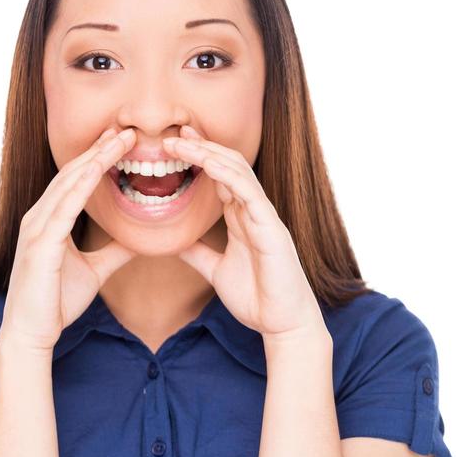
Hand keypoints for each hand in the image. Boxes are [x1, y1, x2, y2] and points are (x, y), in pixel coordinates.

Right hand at [0, 127, 137, 354]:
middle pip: (72, 174)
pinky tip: (98, 170)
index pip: (76, 181)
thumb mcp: (95, 271)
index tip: (123, 141)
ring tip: (119, 141)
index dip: (99, 159)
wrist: (32, 332)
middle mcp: (39, 217)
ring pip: (68, 184)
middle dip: (99, 150)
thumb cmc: (56, 302)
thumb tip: (139, 241)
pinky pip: (63, 207)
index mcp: (49, 220)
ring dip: (94, 160)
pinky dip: (81, 186)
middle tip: (125, 129)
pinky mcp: (40, 243)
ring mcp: (36, 227)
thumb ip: (115, 252)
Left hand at [162, 126, 327, 340]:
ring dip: (210, 154)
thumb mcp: (216, 271)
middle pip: (229, 167)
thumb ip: (197, 254)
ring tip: (183, 144)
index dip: (199, 158)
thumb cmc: (257, 297)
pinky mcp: (271, 228)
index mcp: (242, 219)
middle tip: (175, 134)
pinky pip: (251, 193)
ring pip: (239, 172)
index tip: (175, 144)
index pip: (220, 177)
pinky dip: (229, 176)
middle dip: (202, 147)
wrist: (282, 323)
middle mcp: (254, 212)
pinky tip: (208, 163)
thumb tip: (172, 243)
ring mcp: (264, 217)